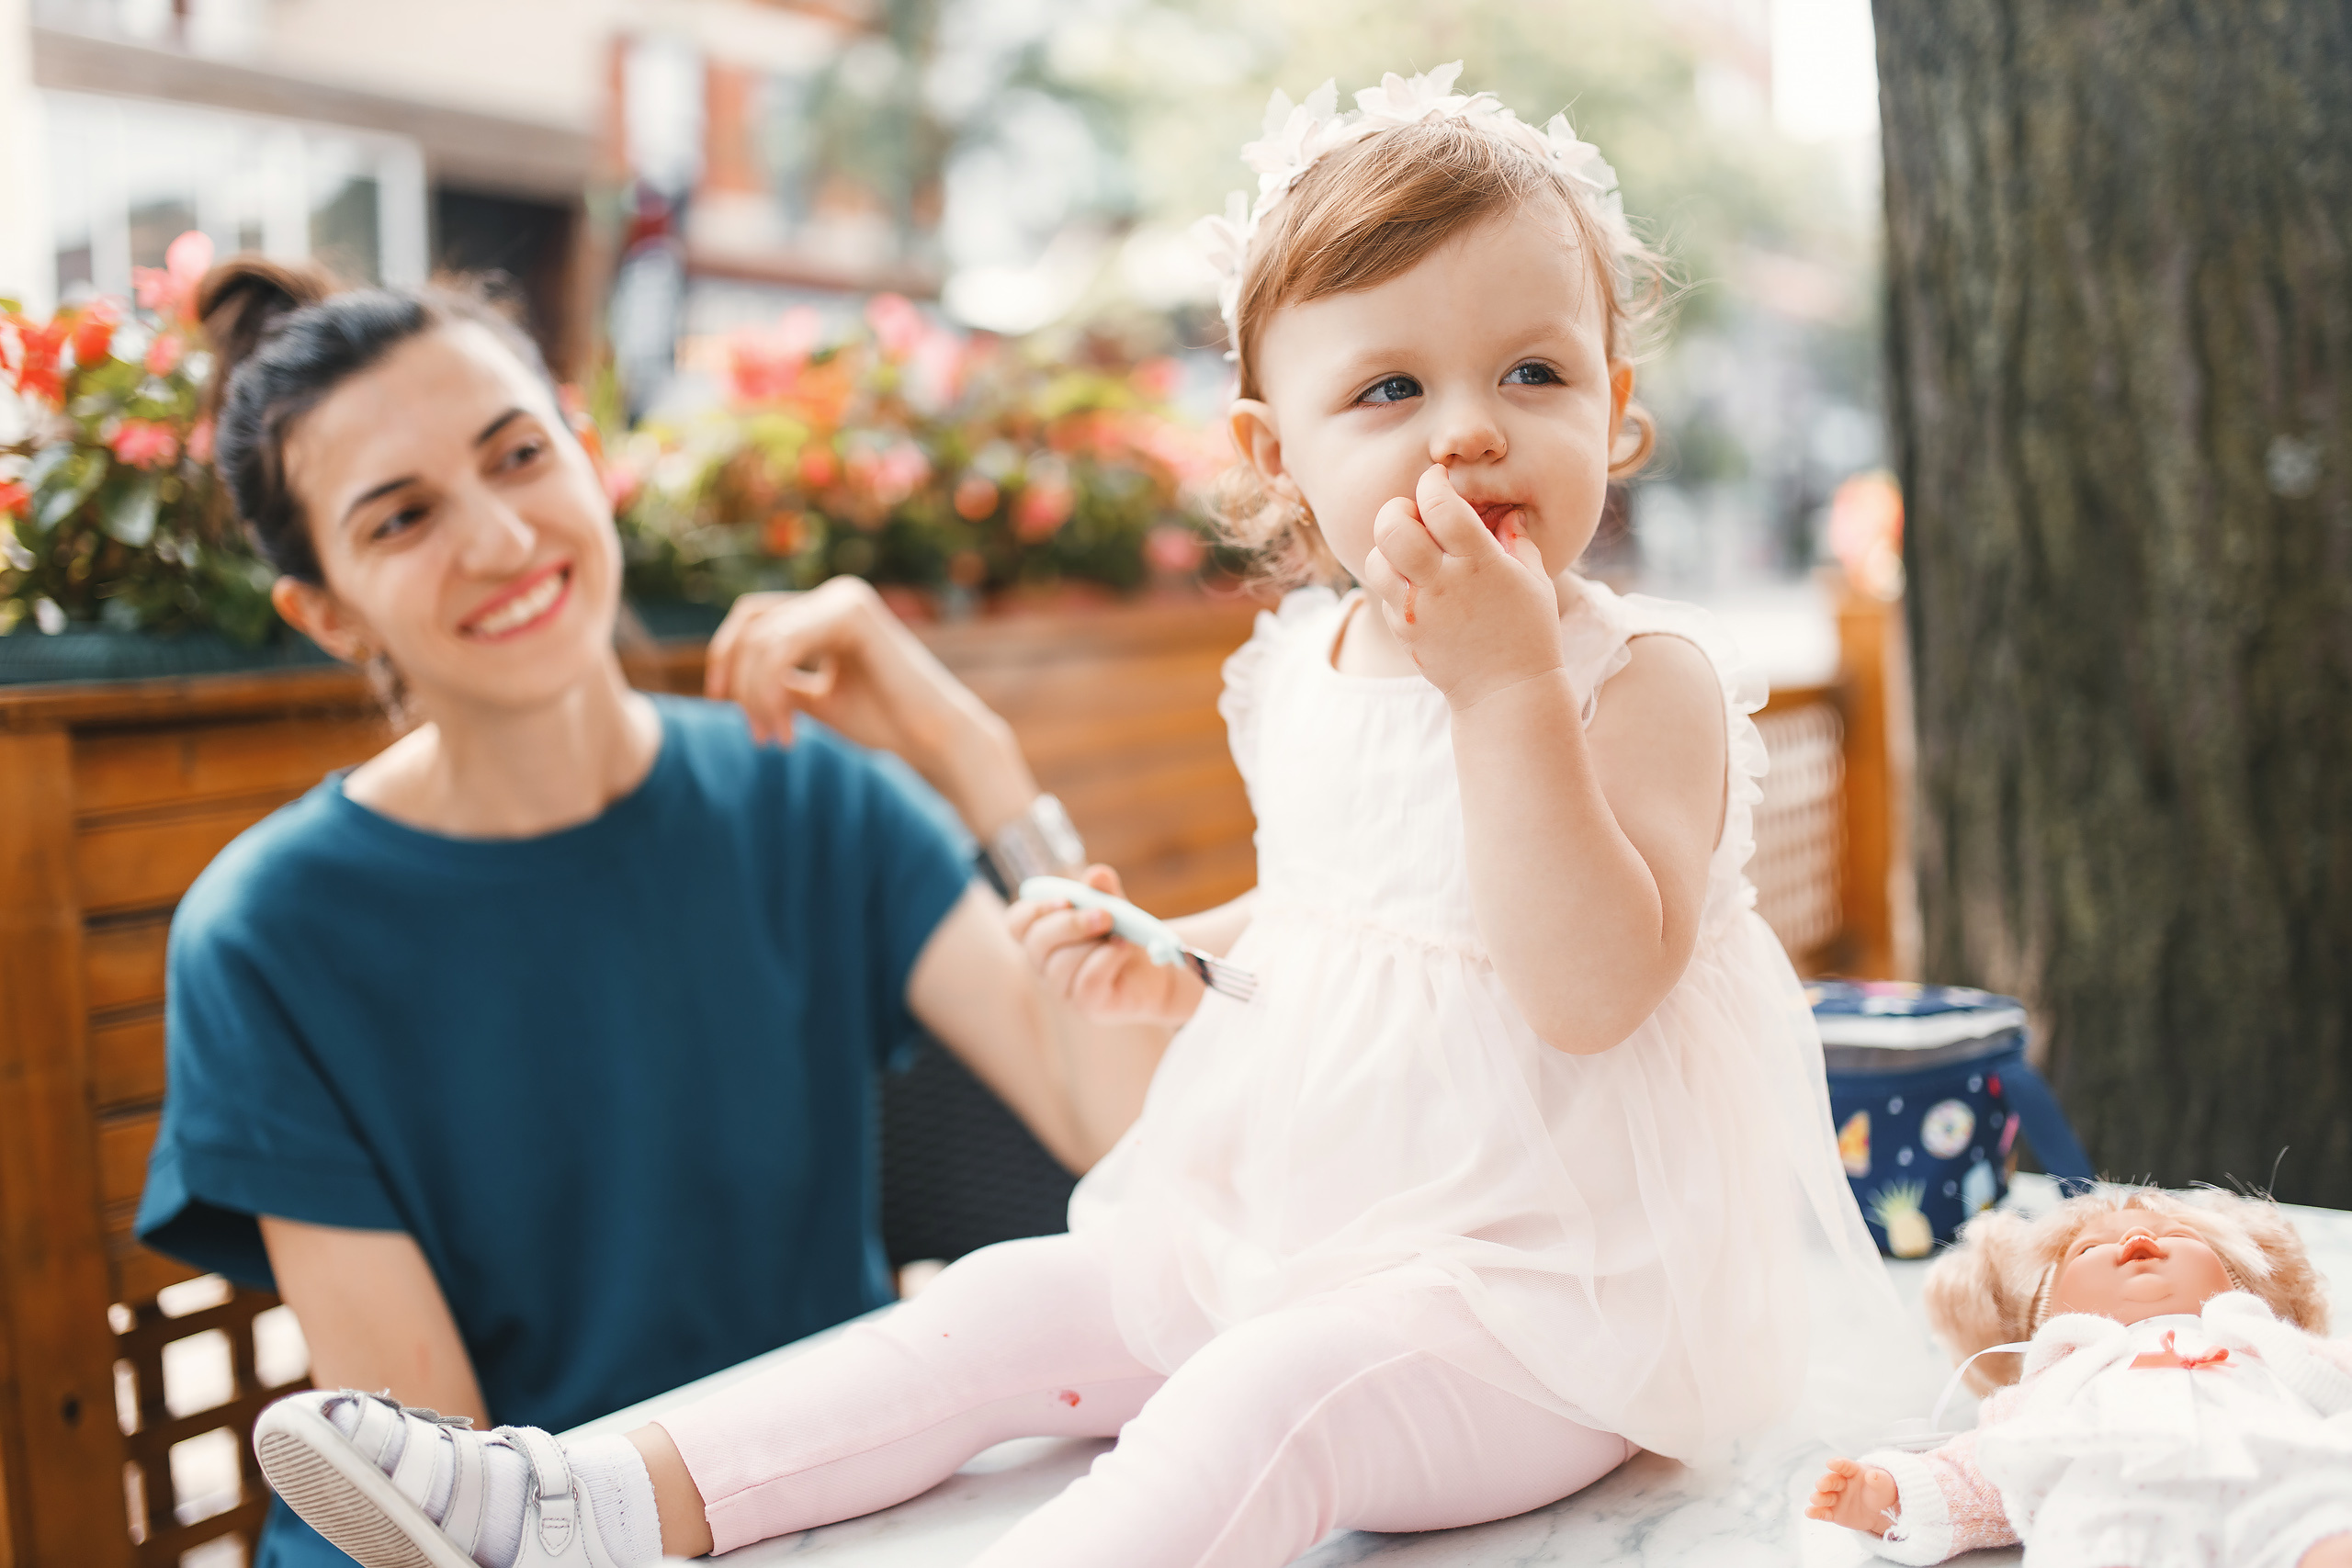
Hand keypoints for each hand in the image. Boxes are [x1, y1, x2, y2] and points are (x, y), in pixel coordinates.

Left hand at [704, 576, 1034, 834]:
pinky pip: (782, 647)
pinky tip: (789, 731)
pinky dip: (770, 692)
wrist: (936, 739)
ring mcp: (845, 599)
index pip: (753, 620)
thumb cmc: (885, 723)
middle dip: (739, 683)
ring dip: (756, 696)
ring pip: (762, 639)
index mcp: (827, 610)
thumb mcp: (817, 698)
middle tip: (755, 735)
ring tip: (773, 739)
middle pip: (751, 625)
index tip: (719, 704)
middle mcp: (836, 594)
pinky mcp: (852, 614)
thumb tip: (732, 679)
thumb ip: (781, 681)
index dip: (725, 658)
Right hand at [1006, 864, 1202, 1025]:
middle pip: (1037, 943)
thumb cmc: (1124, 936)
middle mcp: (1046, 964)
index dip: (1034, 910)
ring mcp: (1063, 988)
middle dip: (1070, 924)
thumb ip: (1104, 891)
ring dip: (1095, 944)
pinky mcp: (1086, 1005)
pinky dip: (1109, 959)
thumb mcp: (1115, 906)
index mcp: (1044, 935)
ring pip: (1061, 964)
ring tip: (1122, 937)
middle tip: (1106, 914)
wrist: (1156, 970)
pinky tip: (1124, 951)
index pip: (1017, 923)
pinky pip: (1087, 980)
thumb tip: (1096, 875)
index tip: (1064, 900)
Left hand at [1358, 463, 1563, 708]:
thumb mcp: (1535, 581)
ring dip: (1388, 547)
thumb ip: (1518, 541)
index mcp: (1480, 563)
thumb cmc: (1528, 633)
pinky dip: (1393, 580)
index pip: (1440, 504)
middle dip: (1397, 509)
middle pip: (1391, 527)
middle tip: (1413, 514)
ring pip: (1376, 559)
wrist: (1506, 694)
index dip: (1433, 483)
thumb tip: (1508, 513)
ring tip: (1411, 552)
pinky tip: (1417, 585)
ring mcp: (1417, 610)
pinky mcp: (1403, 632)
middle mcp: (1442, 583)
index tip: (1438, 481)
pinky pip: (1382, 593)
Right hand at [1804, 1457, 1898, 1534]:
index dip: (1838, 1464)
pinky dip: (1816, 1512)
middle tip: (1821, 1485)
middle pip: (1831, 1480)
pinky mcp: (1834, 1513)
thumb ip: (1879, 1480)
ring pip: (1825, 1496)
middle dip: (1825, 1482)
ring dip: (1819, 1497)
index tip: (1832, 1463)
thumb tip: (1873, 1475)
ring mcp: (1836, 1498)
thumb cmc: (1881, 1492)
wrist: (1881, 1511)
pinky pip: (1824, 1512)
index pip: (1845, 1466)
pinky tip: (1809, 1512)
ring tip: (1815, 1499)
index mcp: (1853, 1471)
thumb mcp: (1885, 1486)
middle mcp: (1841, 1483)